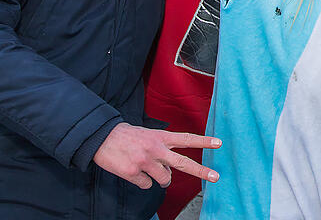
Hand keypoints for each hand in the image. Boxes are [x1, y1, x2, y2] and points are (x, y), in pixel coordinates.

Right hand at [92, 122, 220, 188]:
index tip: (219, 142)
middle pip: (183, 163)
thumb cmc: (127, 136)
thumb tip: (169, 171)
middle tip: (216, 177)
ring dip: (161, 179)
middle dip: (201, 171)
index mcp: (161, 137)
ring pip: (164, 180)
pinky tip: (134, 172)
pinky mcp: (133, 173)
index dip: (204, 141)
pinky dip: (143, 182)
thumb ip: (162, 149)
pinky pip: (146, 185)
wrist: (101, 137)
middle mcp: (156, 149)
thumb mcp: (148, 135)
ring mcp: (145, 162)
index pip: (187, 139)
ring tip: (151, 170)